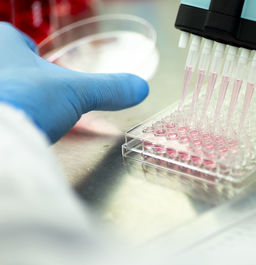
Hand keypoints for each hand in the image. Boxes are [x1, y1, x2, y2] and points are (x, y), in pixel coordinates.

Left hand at [0, 22, 148, 142]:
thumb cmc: (27, 99)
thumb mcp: (76, 92)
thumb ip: (108, 89)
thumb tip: (139, 88)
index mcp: (4, 45)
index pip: (17, 40)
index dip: (33, 53)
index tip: (44, 66)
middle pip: (12, 68)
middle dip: (28, 80)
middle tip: (43, 95)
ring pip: (9, 91)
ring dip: (21, 100)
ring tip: (33, 115)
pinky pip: (6, 112)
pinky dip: (14, 119)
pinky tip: (23, 129)